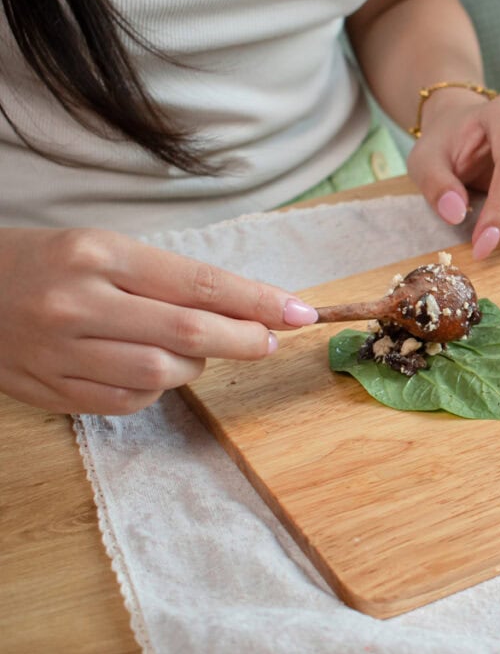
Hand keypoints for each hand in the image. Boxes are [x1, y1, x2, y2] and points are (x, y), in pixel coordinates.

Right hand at [0, 228, 319, 414]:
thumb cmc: (47, 264)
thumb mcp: (105, 251)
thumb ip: (170, 281)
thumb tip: (246, 310)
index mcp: (99, 255)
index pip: (199, 284)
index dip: (258, 302)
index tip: (298, 312)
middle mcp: (80, 303)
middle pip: (189, 334)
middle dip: (244, 341)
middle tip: (269, 341)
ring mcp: (62, 351)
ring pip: (163, 375)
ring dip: (196, 367)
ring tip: (193, 351)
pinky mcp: (52, 390)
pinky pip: (129, 402)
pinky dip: (156, 390)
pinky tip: (150, 370)